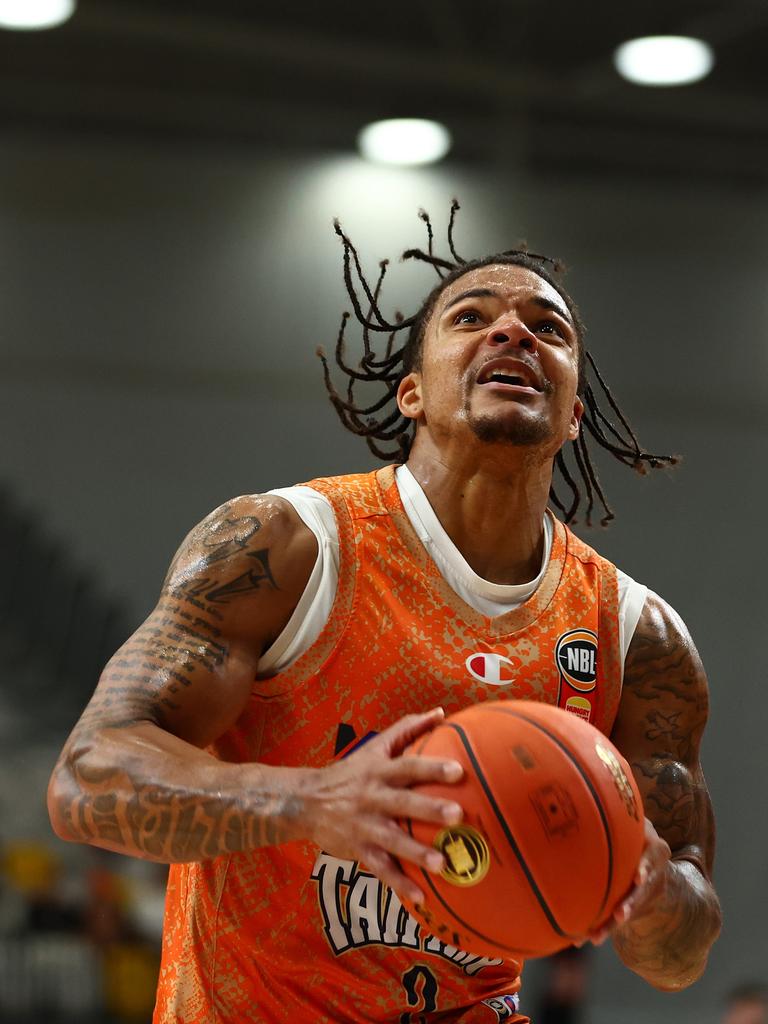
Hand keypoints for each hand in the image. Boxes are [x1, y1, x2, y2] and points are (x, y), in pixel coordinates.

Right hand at [302, 707, 463, 904]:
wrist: (305, 801)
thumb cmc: (351, 772)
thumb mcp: (374, 746)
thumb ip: (408, 729)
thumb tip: (442, 712)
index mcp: (379, 771)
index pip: (408, 766)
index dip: (432, 768)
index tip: (458, 771)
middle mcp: (372, 797)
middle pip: (402, 803)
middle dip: (429, 810)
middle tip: (457, 815)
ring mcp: (364, 826)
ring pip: (392, 841)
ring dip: (416, 853)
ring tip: (442, 863)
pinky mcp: (358, 850)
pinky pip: (380, 869)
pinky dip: (400, 884)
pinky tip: (421, 898)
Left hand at [580, 817, 670, 946]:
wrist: (652, 857)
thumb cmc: (631, 830)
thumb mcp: (632, 818)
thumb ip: (614, 808)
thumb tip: (579, 782)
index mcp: (652, 845)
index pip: (653, 854)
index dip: (646, 865)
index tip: (638, 876)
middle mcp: (654, 869)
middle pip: (646, 889)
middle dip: (633, 903)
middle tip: (621, 914)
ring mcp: (649, 889)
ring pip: (634, 908)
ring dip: (616, 922)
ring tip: (599, 935)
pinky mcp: (639, 904)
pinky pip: (622, 918)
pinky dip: (605, 928)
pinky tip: (588, 937)